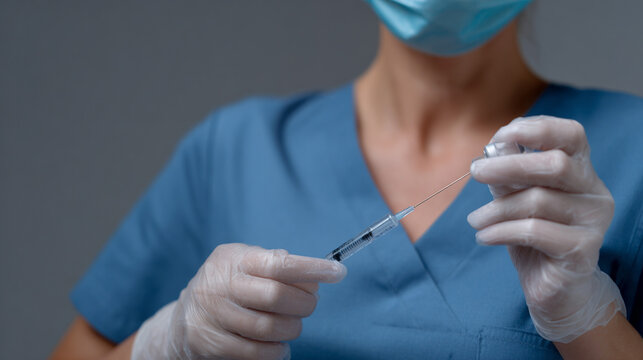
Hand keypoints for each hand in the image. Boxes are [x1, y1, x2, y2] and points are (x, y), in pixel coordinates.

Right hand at [132, 243, 346, 358]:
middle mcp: (221, 285)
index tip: (338, 273)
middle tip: (310, 304)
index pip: (278, 263)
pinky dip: (276, 351)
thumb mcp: (245, 262)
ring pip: (268, 327)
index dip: (311, 268)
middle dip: (304, 303)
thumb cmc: (228, 286)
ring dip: (292, 328)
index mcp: (235, 260)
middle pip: (276, 296)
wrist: (184, 319)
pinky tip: (280, 345)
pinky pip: (255, 352)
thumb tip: (313, 274)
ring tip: (293, 325)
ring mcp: (213, 315)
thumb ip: (276, 263)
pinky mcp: (210, 343)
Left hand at [468, 116, 624, 342]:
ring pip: (537, 201)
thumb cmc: (533, 238)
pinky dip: (500, 231)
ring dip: (495, 209)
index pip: (572, 135)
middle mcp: (594, 192)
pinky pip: (534, 231)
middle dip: (508, 165)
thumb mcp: (516, 199)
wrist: (554, 290)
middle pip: (555, 164)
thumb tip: (494, 146)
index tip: (501, 136)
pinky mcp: (582, 250)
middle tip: (475, 172)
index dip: (538, 128)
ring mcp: (593, 222)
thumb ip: (509, 173)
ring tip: (475, 220)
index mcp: (581, 172)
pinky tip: (484, 237)